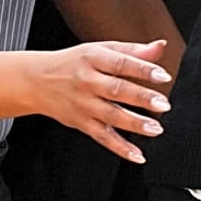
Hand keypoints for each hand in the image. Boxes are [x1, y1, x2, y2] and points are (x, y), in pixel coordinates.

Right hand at [30, 40, 172, 162]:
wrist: (37, 80)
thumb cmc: (74, 62)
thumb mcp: (100, 49)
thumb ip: (132, 50)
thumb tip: (160, 46)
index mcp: (94, 58)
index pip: (120, 63)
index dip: (142, 69)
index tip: (163, 75)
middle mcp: (88, 81)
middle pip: (116, 90)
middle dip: (141, 98)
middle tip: (163, 104)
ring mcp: (83, 104)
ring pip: (111, 116)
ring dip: (134, 124)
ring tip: (155, 128)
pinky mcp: (80, 123)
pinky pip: (102, 137)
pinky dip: (120, 147)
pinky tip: (137, 154)